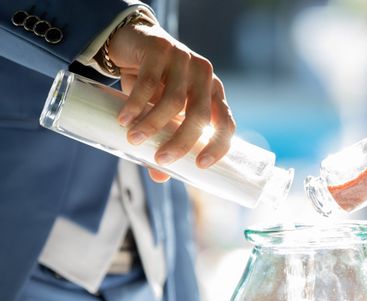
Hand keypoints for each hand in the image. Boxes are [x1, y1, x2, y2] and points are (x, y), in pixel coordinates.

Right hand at [108, 19, 234, 181]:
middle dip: (181, 141)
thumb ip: (164, 141)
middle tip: (161, 159)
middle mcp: (204, 76)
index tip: (201, 165)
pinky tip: (124, 119)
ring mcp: (184, 60)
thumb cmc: (153, 86)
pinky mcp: (160, 48)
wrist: (132, 42)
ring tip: (134, 139)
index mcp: (213, 94)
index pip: (226, 123)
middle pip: (200, 115)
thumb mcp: (161, 114)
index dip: (219, 145)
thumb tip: (160, 177)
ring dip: (153, 124)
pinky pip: (149, 82)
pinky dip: (136, 104)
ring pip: (173, 100)